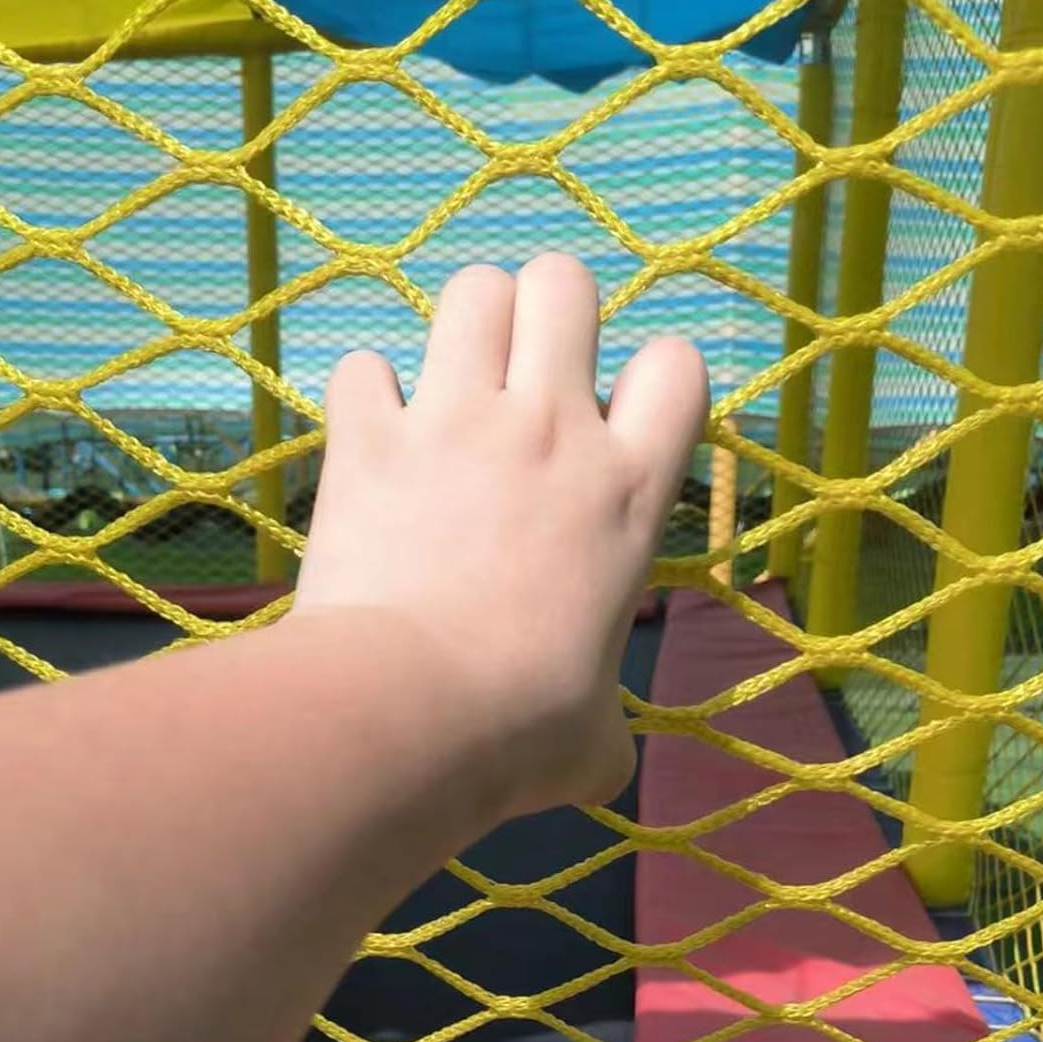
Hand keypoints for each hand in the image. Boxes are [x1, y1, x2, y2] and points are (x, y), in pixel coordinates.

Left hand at [293, 253, 707, 814]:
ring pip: (473, 289)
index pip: (679, 364)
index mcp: (628, 491)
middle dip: (547, 311)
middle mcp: (552, 430)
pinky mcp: (370, 438)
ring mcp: (457, 421)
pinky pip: (363, 366)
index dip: (654, 380)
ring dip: (464, 327)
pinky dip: (366, 397)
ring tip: (450, 386)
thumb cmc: (519, 732)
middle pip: (565, 281)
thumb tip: (600, 760)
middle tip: (523, 377)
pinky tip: (369, 440)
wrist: (409, 716)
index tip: (618, 427)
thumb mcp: (596, 741)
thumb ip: (606, 726)